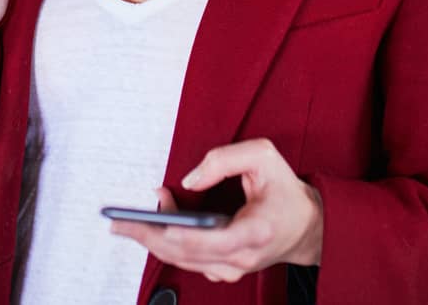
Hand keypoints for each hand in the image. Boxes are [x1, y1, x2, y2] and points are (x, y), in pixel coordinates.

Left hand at [110, 140, 323, 282]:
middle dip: (150, 236)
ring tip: (128, 222)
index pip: (212, 240)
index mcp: (256, 231)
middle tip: (120, 223)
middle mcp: (242, 257)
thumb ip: (225, 159)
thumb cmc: (285, 191)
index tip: (156, 222)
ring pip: (183, 260)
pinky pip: (189, 261)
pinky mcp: (225, 270)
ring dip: (154, 239)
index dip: (180, 233)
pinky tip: (154, 226)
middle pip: (187, 253)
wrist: (307, 226)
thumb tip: (190, 180)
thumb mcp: (264, 157)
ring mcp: (233, 268)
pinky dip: (168, 245)